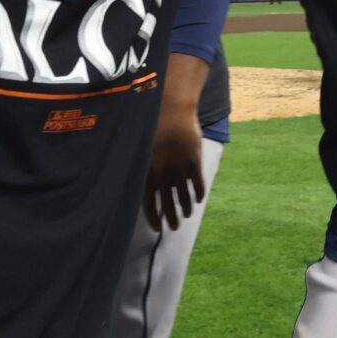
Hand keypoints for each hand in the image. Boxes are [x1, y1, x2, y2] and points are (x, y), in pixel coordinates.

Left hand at [142, 109, 205, 232]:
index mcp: (147, 171)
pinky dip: (199, 193)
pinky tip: (199, 200)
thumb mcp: (140, 147)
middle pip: (168, 202)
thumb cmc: (152, 126)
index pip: (149, 202)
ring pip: (184, 195)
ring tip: (186, 215)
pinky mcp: (194, 161)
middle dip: (170, 218)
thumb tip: (138, 183)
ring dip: (185, 208)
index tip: (157, 227)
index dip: (153, 216)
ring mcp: (180, 168)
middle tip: (173, 228)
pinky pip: (198, 183)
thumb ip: (141, 166)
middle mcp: (163, 173)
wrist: (172, 110)